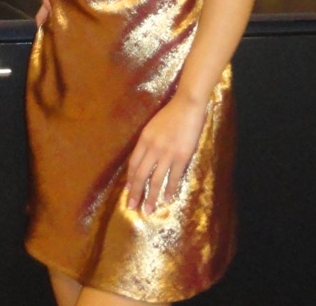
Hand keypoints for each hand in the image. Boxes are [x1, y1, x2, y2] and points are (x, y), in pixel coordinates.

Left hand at [126, 92, 206, 213]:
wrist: (187, 105)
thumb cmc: (170, 114)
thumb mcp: (152, 126)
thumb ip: (147, 142)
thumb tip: (142, 161)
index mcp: (144, 139)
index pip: (133, 164)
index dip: (130, 179)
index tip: (128, 191)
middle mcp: (153, 148)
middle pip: (141, 175)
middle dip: (135, 193)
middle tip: (132, 207)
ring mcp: (167, 153)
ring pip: (156, 180)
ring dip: (151, 197)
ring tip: (148, 210)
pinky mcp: (182, 157)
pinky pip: (173, 177)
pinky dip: (170, 190)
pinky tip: (167, 199)